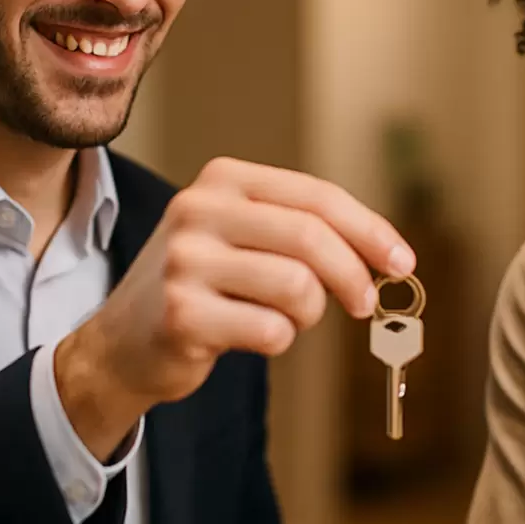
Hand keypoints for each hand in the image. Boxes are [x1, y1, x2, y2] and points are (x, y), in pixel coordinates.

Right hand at [55, 157, 413, 456]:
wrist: (122, 343)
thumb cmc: (203, 287)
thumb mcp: (244, 238)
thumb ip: (305, 233)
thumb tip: (389, 259)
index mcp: (223, 180)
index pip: (317, 197)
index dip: (370, 230)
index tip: (402, 263)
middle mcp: (199, 210)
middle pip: (312, 238)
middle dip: (353, 276)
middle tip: (363, 305)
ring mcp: (185, 261)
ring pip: (297, 287)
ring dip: (307, 315)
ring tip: (281, 319)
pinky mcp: (181, 314)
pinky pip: (271, 331)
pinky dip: (276, 341)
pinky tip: (247, 337)